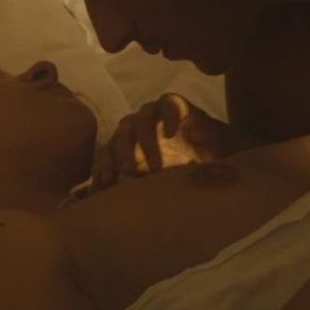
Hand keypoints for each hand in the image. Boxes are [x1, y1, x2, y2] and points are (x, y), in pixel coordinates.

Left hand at [93, 93, 225, 188]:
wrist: (223, 157)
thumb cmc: (186, 173)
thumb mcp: (156, 188)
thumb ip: (128, 193)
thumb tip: (85, 206)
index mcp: (127, 149)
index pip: (106, 155)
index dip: (103, 169)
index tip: (105, 187)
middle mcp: (137, 130)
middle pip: (119, 135)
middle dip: (120, 154)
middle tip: (129, 173)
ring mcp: (156, 115)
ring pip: (139, 119)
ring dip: (144, 141)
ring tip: (156, 166)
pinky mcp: (178, 105)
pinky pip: (168, 104)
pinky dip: (167, 116)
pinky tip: (170, 133)